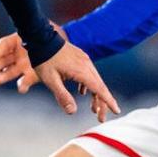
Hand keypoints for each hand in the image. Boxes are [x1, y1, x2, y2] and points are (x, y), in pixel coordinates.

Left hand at [0, 27, 120, 121]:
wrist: (41, 38)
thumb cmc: (44, 60)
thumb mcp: (51, 81)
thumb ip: (62, 96)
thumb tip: (73, 112)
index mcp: (81, 71)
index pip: (99, 89)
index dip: (108, 101)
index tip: (116, 111)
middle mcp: (86, 64)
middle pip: (99, 86)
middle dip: (102, 103)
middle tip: (101, 118)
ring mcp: (84, 59)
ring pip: (94, 80)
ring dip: (95, 95)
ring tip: (92, 109)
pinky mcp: (80, 57)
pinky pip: (88, 73)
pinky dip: (88, 85)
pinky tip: (83, 91)